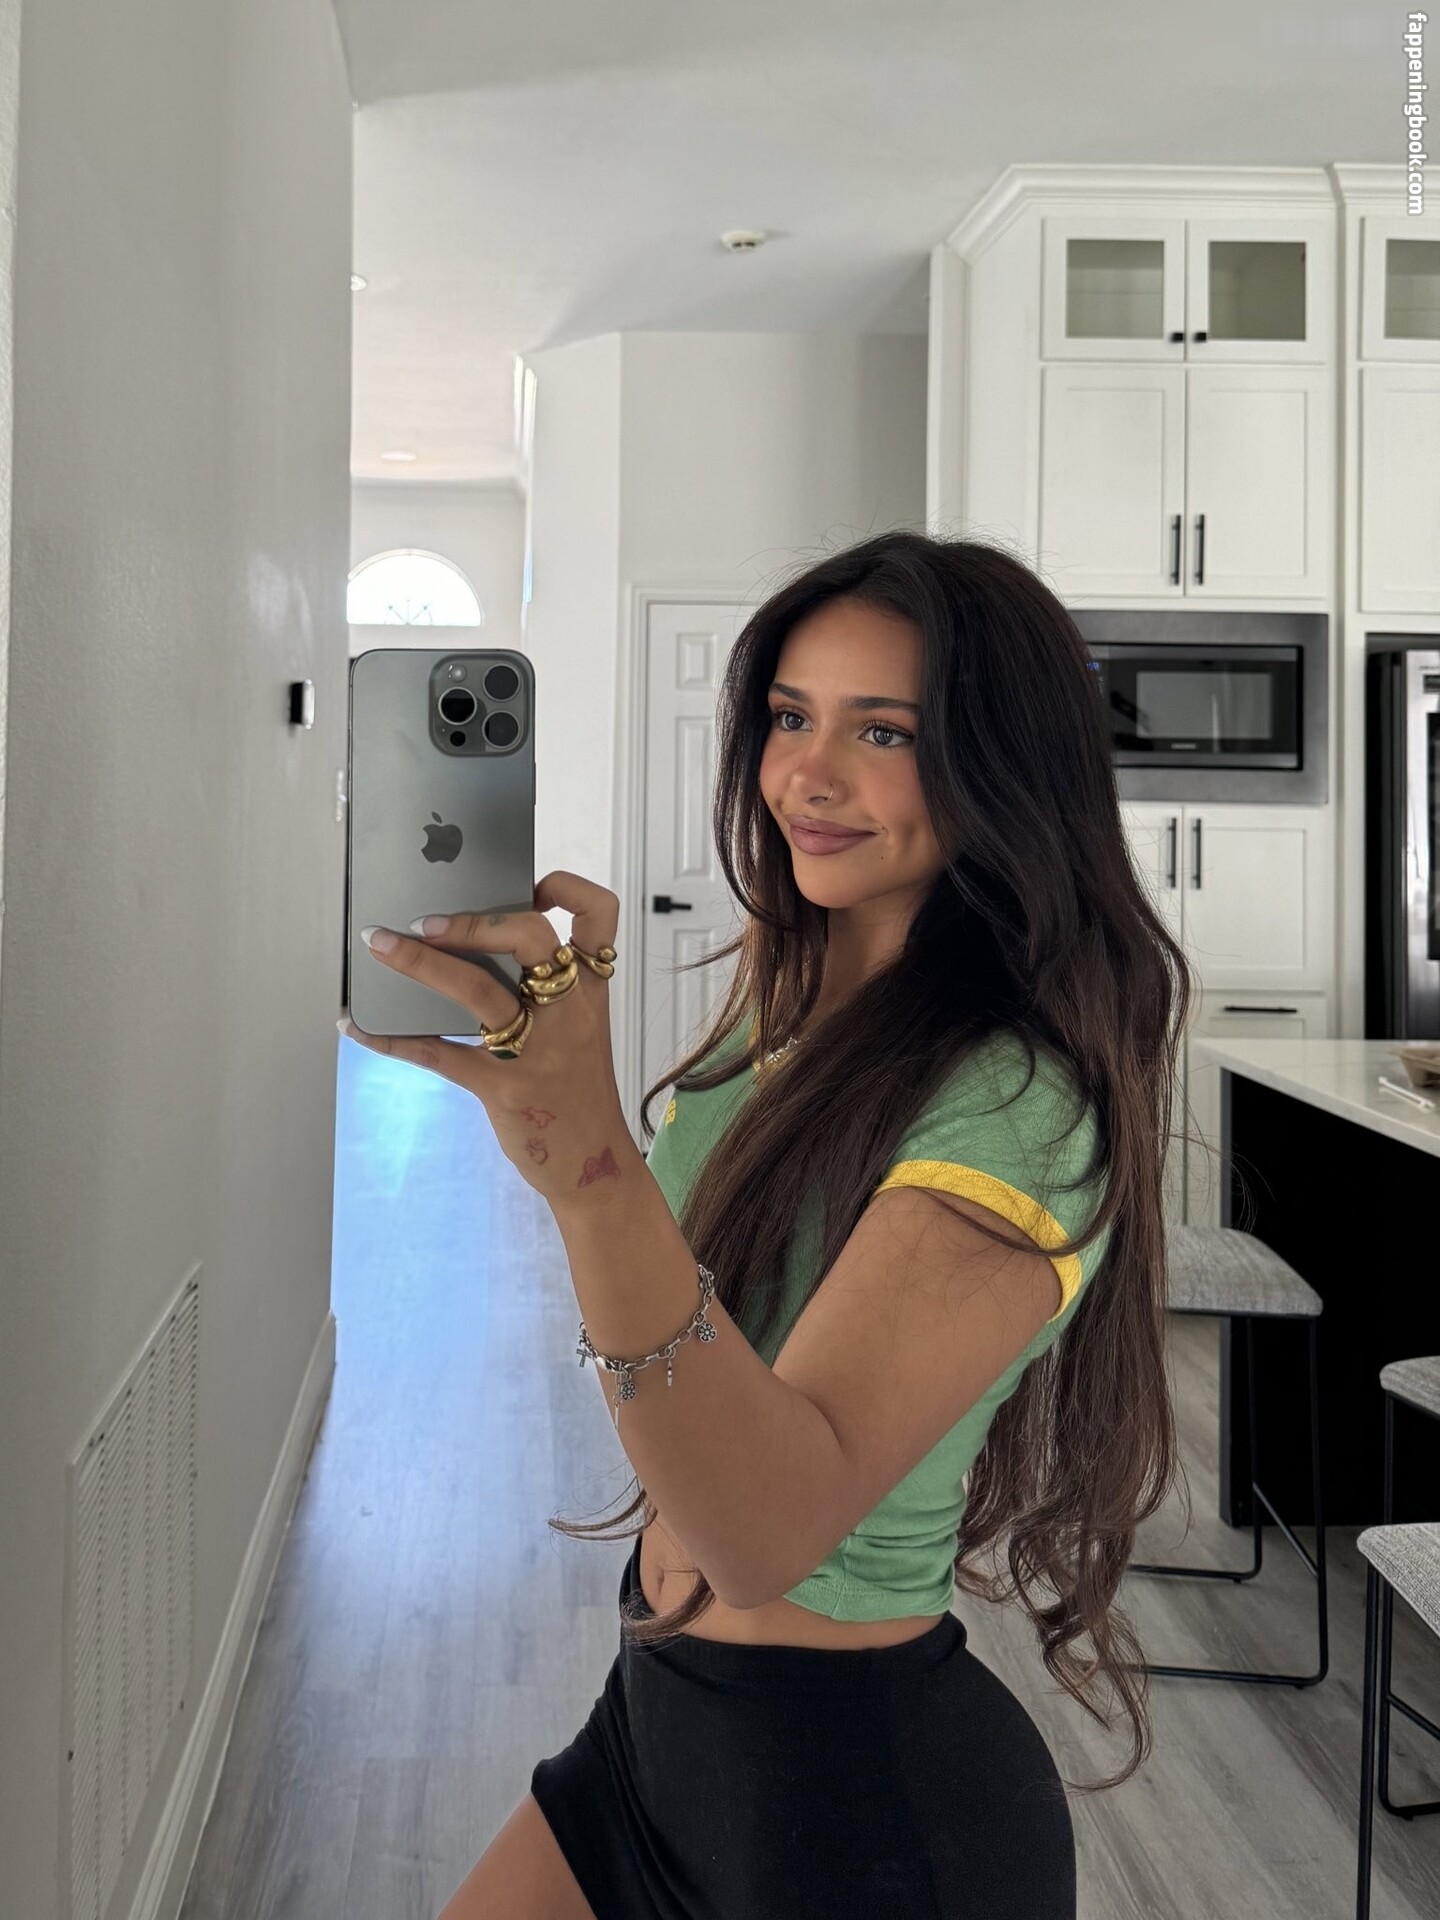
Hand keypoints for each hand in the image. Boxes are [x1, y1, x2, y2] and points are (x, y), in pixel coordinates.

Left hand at [341, 870, 634, 1207]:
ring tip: (381, 946)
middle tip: (428, 920)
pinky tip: (359, 1027)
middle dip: (475, 920)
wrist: (592, 1162)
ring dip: (420, 963)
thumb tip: (469, 948)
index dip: (566, 888)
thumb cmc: (578, 1092)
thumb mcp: (580, 1030)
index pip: (598, 916)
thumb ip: (544, 991)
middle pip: (531, 938)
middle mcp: (568, 1012)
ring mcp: (537, 1049)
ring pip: (476, 989)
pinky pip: (437, 1053)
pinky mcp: (503, 1087)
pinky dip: (391, 1037)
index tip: (532, 885)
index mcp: (589, 991)